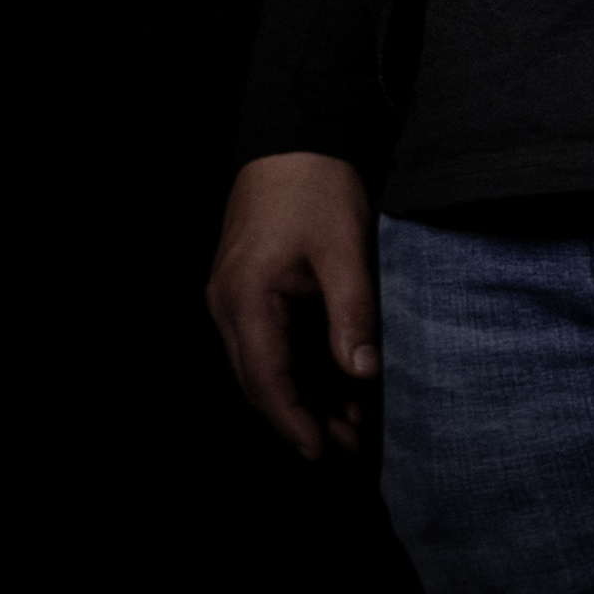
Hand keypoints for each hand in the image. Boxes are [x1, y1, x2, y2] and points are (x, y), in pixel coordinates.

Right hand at [205, 152, 378, 459]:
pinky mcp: (252, 295)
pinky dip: (303, 370)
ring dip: (305, 399)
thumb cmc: (317, 187)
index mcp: (244, 299)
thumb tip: (364, 373)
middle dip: (302, 420)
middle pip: (261, 382)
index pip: (265, 378)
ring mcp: (236, 302)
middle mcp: (229, 307)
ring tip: (352, 429)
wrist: (295, 139)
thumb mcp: (344, 248)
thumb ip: (352, 313)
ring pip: (266, 368)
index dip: (292, 421)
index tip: (320, 454)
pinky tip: (341, 388)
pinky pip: (273, 346)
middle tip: (349, 451)